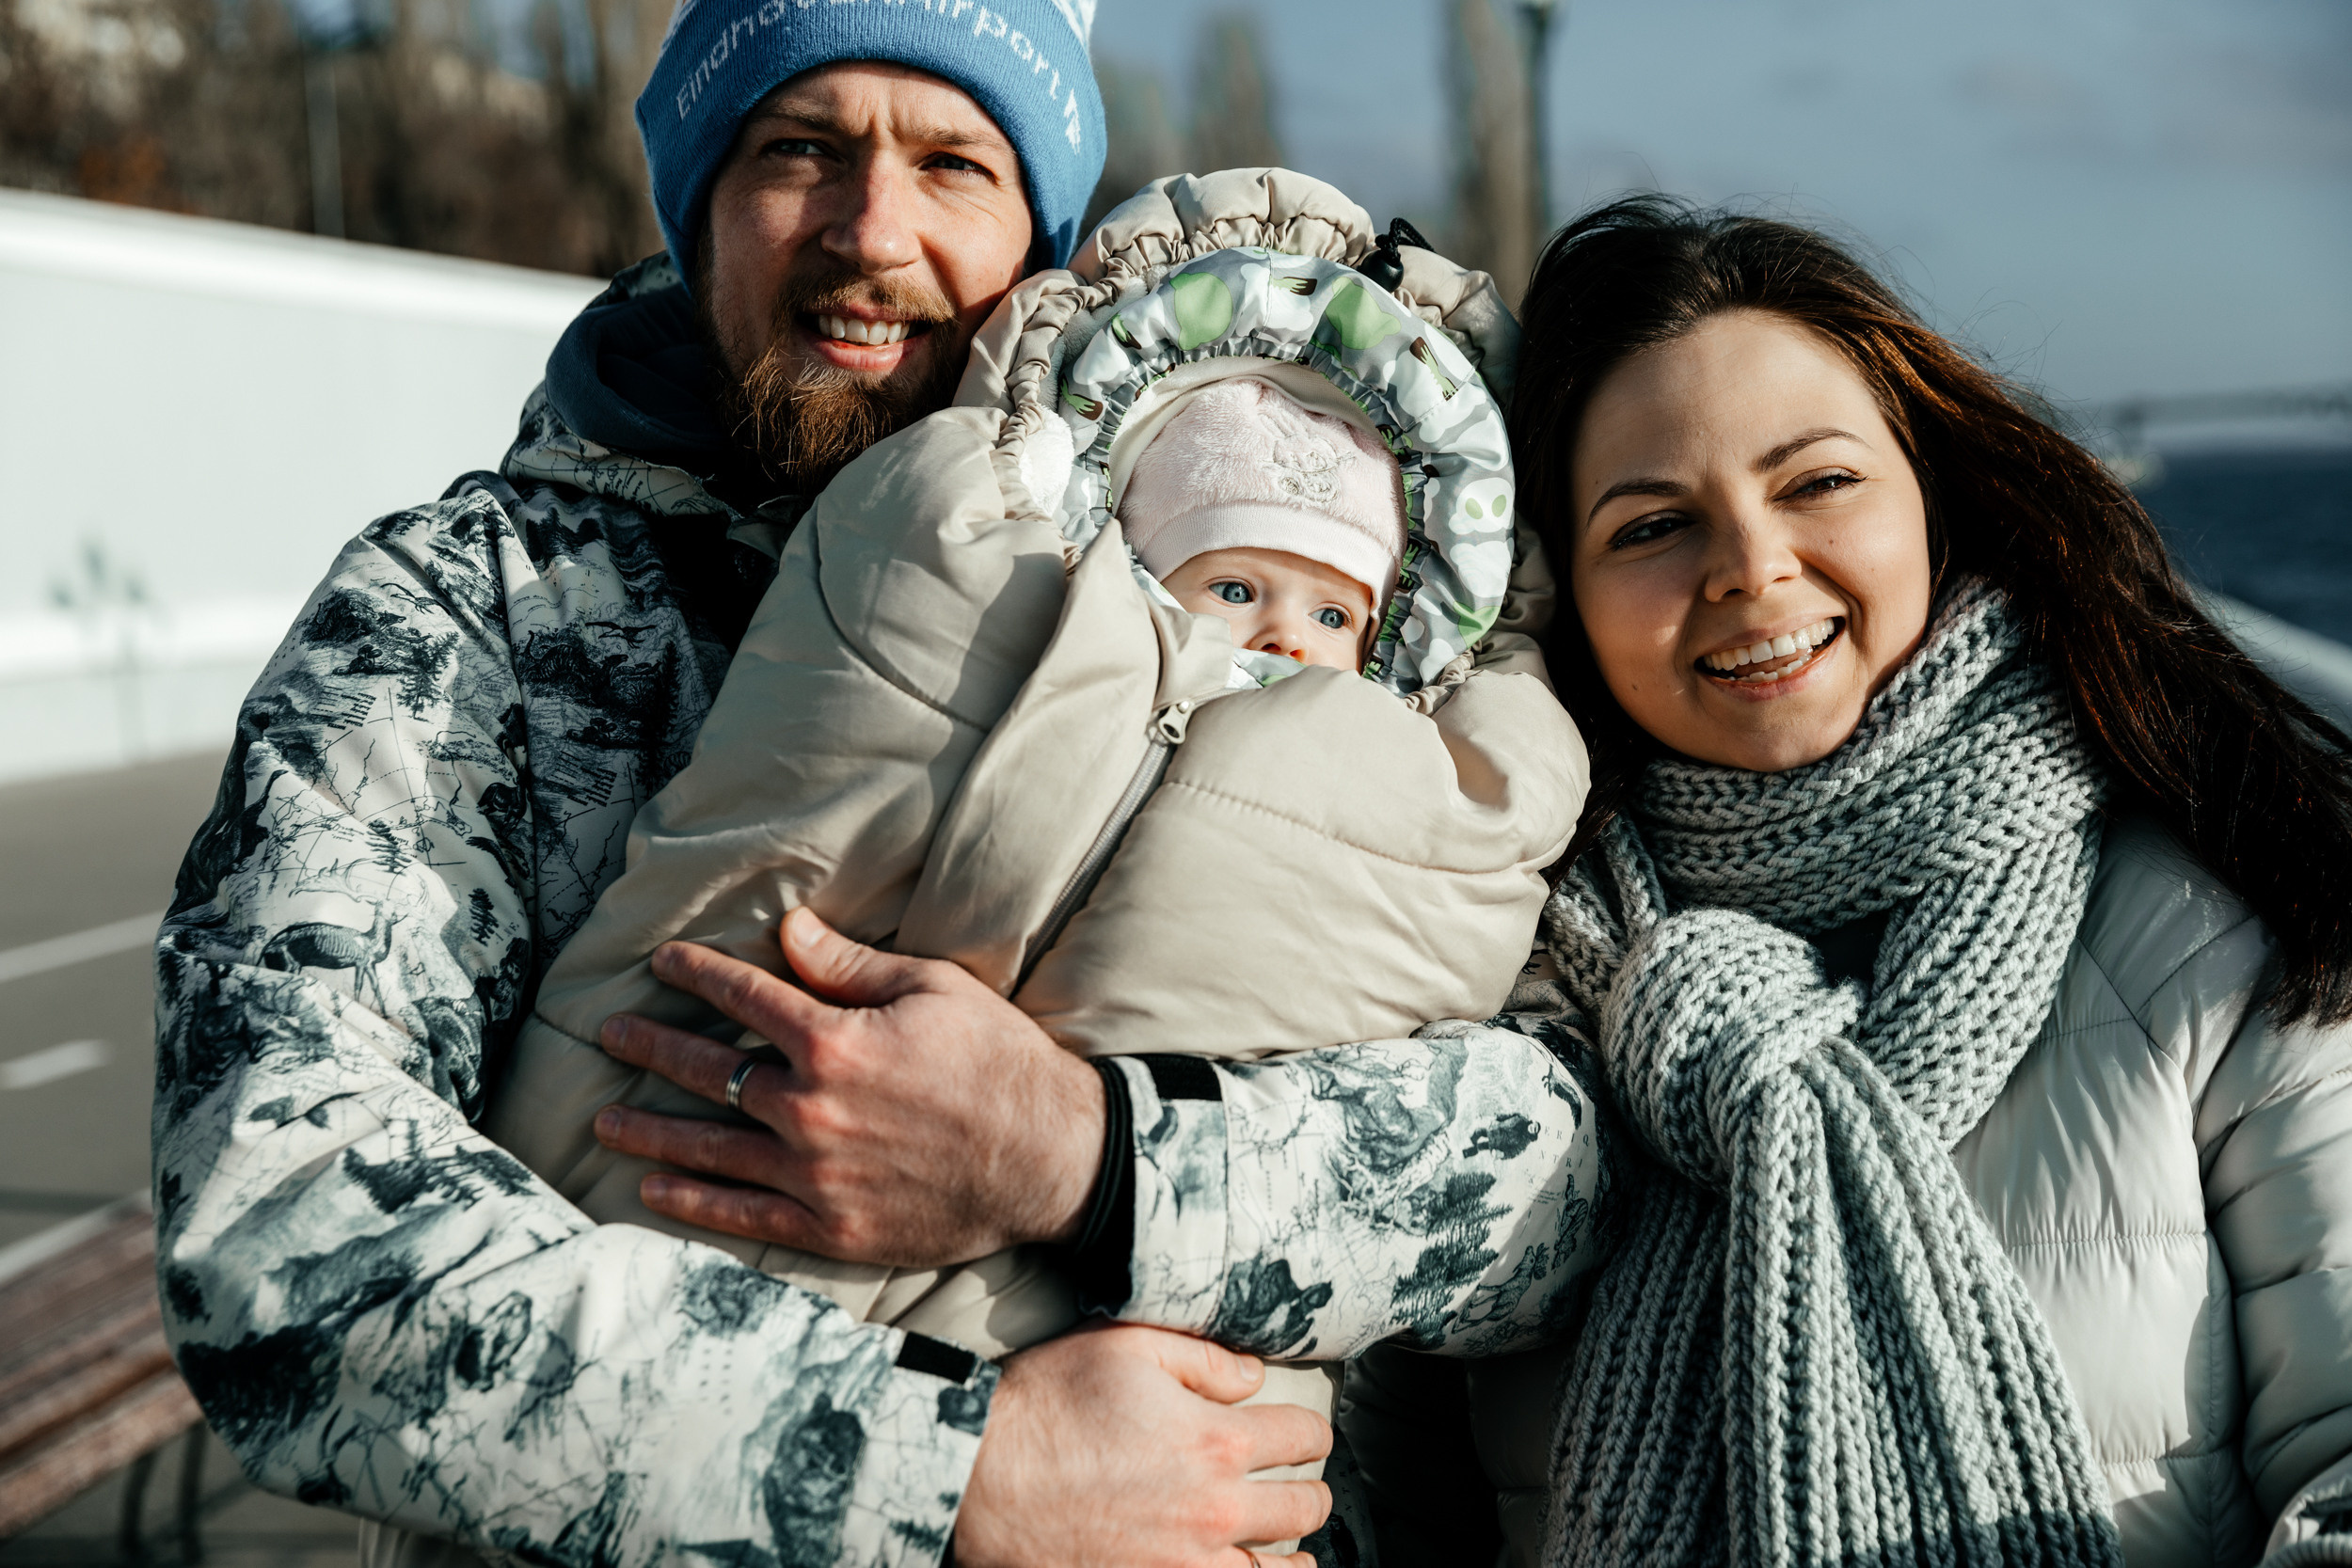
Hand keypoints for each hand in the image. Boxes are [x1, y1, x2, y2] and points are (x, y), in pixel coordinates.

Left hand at [591, 908, 1106, 1265]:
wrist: (1052, 1159)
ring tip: (604, 1119)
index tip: (662, 962)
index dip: (696, 973)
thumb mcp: (933, 990)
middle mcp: (809, 1109)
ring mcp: (814, 1176)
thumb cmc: (1000, 1062)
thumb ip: (850, 964)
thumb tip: (787, 928)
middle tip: (611, 1034)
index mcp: (834, 1041)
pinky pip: (742, 1217)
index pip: (743, 997)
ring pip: (708, 1148)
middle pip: (709, 1071)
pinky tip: (654, 1190)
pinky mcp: (829, 1230)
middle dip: (652, 1047)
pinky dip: (692, 1203)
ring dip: (649, 1130)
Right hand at [956, 1324, 1331, 1567]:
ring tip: (1293, 1547)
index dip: (1311, 1429)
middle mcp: (1215, 1510)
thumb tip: (1253, 1377)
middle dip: (1311, 1490)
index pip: (1304, 1436)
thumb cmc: (1047, 1405)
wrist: (978, 1479)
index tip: (1304, 1432)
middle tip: (1303, 1484)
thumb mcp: (1125, 1347)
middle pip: (1305, 1507)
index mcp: (1215, 1440)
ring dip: (1293, 1553)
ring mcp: (1186, 1564)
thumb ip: (1203, 1358)